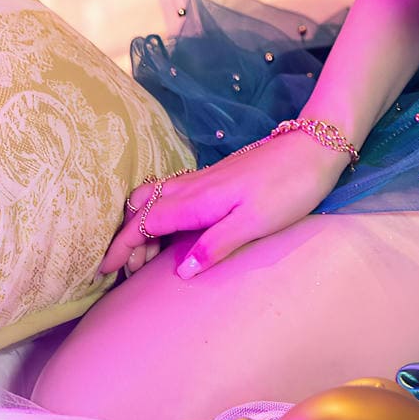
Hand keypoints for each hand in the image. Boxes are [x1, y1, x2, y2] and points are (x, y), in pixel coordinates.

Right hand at [97, 130, 350, 281]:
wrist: (314, 147)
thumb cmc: (290, 187)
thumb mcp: (255, 223)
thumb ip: (215, 246)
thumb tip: (179, 272)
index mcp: (197, 200)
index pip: (144, 224)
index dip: (122, 248)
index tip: (104, 271)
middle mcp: (193, 186)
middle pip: (141, 208)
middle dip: (126, 238)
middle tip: (130, 272)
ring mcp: (203, 179)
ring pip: (154, 198)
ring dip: (142, 225)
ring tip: (148, 258)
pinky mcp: (216, 178)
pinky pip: (172, 194)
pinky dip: (159, 214)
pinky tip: (173, 231)